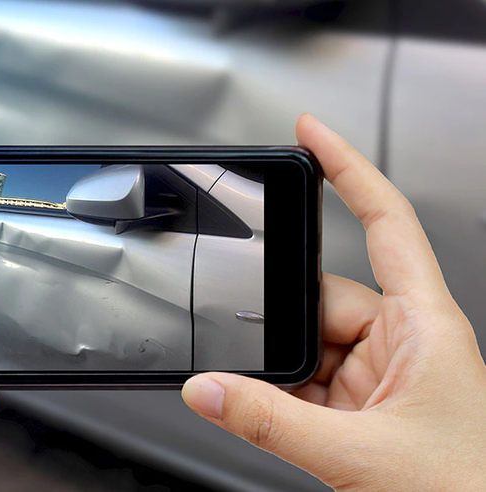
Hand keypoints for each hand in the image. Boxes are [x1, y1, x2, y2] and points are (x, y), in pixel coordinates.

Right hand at [182, 114, 485, 489]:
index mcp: (426, 327)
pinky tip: (282, 417)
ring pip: (312, 347)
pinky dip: (288, 401)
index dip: (348, 171)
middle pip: (325, 298)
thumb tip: (206, 389)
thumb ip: (270, 422)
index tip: (312, 135)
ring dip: (287, 376)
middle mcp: (407, 342)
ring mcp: (385, 377)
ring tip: (288, 409)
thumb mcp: (358, 455)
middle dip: (285, 325)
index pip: (386, 223)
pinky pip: (312, 385)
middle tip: (257, 352)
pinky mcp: (367, 409)